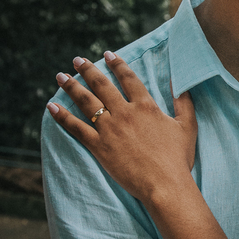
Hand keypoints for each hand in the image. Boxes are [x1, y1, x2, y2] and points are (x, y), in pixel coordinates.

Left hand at [47, 52, 196, 207]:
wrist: (164, 184)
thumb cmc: (178, 158)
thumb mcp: (187, 127)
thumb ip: (184, 103)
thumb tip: (179, 83)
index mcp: (145, 106)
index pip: (128, 78)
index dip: (117, 64)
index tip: (107, 54)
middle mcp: (124, 113)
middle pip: (102, 85)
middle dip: (87, 69)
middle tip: (77, 60)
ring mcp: (110, 129)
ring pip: (86, 102)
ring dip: (71, 87)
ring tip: (60, 77)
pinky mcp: (99, 146)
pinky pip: (76, 127)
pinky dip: (62, 116)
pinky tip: (51, 106)